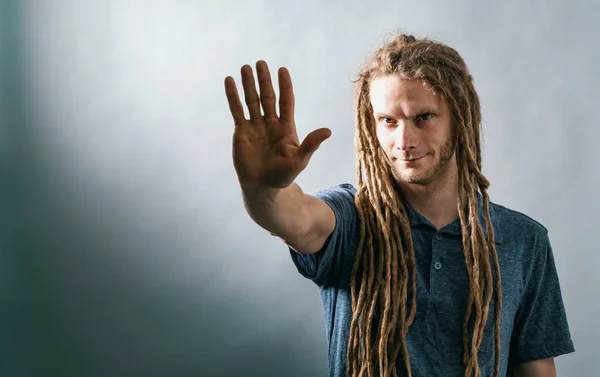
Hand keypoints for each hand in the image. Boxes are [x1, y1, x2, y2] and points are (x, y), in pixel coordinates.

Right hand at [225, 61, 330, 189]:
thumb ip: (311, 144)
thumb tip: (328, 131)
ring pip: (251, 100)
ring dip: (248, 84)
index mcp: (286, 127)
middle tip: (261, 63)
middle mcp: (270, 123)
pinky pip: (236, 111)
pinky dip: (233, 96)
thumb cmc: (283, 175)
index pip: (286, 102)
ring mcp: (255, 126)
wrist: (262, 187)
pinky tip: (229, 81)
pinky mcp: (241, 132)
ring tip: (245, 67)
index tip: (282, 70)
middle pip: (267, 97)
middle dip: (264, 80)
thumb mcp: (300, 160)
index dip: (285, 86)